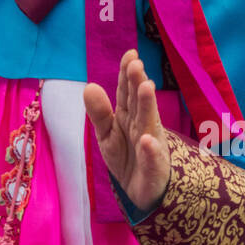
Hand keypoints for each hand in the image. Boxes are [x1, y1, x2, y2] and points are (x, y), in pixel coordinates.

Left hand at [83, 50, 169, 211]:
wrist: (141, 191)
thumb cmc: (126, 157)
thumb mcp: (107, 134)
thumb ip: (99, 111)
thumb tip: (89, 86)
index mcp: (129, 115)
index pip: (127, 91)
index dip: (127, 73)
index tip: (130, 54)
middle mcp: (143, 125)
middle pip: (138, 102)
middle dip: (137, 83)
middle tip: (136, 64)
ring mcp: (151, 145)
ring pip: (149, 123)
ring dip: (147, 105)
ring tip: (146, 87)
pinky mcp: (155, 168)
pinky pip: (153, 159)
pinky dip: (150, 151)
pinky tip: (147, 141)